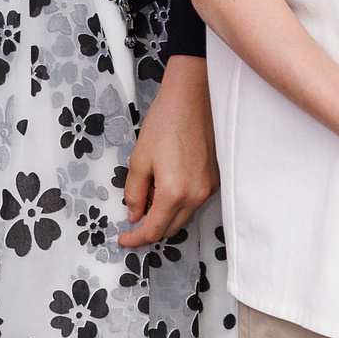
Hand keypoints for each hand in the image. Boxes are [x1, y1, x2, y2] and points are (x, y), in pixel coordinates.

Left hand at [122, 55, 217, 246]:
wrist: (192, 97)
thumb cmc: (164, 123)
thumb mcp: (139, 159)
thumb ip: (134, 193)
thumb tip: (134, 215)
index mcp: (174, 193)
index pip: (154, 230)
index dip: (136, 239)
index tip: (123, 239)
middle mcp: (196, 196)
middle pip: (170, 228)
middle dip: (150, 227)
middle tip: (133, 214)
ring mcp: (209, 188)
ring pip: (183, 216)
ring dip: (165, 214)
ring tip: (149, 190)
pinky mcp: (215, 179)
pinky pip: (194, 201)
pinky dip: (178, 201)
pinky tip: (167, 181)